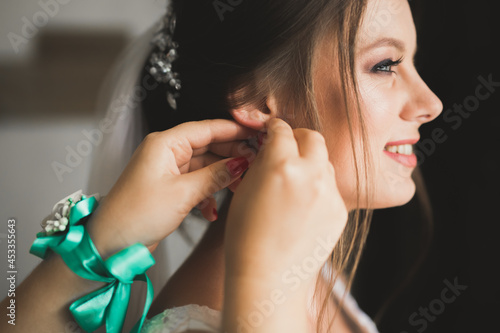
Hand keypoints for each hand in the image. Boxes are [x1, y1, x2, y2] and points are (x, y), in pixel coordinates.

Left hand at [86, 119, 258, 257]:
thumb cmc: (135, 216)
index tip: (256, 134)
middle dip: (231, 156)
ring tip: (239, 186)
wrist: (111, 244)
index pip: (206, 128)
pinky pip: (196, 182)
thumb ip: (215, 176)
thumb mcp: (183, 194)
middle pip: (208, 145)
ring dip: (222, 177)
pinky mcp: (169, 188)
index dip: (234, 131)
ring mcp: (167, 170)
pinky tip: (213, 208)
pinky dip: (208, 192)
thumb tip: (240, 163)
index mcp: (164, 144)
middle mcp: (166, 152)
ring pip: (204, 165)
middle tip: (253, 164)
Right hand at [224, 117, 347, 281]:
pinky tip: (303, 205)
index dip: (274, 128)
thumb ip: (261, 162)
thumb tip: (271, 146)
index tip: (273, 130)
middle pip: (312, 138)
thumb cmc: (246, 238)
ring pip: (325, 162)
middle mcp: (311, 175)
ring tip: (294, 181)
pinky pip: (331, 188)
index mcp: (281, 165)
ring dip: (311, 162)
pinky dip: (319, 188)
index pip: (283, 129)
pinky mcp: (340, 212)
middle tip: (288, 148)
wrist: (267, 278)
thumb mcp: (244, 191)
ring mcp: (329, 194)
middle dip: (299, 138)